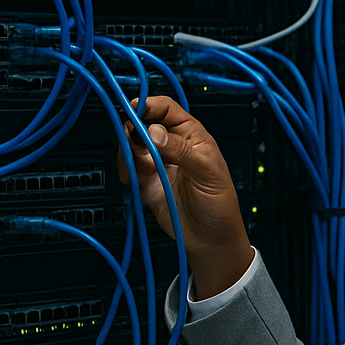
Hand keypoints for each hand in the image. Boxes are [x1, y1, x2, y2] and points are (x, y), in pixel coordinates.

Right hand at [118, 96, 254, 297]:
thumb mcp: (208, 173)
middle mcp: (171, 145)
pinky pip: (127, 168)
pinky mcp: (144, 182)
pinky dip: (126, 171)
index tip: (135, 109)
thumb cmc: (219, 205)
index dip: (149, 105)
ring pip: (130, 145)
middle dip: (133, 130)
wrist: (209, 240)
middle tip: (134, 142)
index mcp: (192, 136)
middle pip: (141, 124)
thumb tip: (154, 132)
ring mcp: (156, 163)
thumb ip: (181, 151)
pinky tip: (136, 181)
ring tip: (140, 167)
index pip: (166, 109)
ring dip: (128, 152)